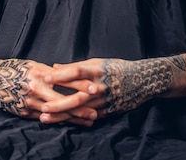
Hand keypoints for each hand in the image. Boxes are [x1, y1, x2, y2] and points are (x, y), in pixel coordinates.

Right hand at [0, 58, 97, 125]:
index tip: (95, 87)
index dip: (81, 84)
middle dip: (80, 107)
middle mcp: (36, 88)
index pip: (64, 79)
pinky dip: (60, 121)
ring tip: (89, 120)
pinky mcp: (25, 112)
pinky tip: (72, 123)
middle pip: (63, 99)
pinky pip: (46, 118)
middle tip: (96, 111)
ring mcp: (30, 102)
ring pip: (56, 112)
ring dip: (74, 117)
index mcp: (40, 73)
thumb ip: (51, 72)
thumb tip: (69, 75)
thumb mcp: (34, 66)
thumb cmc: (16, 69)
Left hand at [42, 57, 185, 120]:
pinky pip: (87, 117)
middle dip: (58, 103)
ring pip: (79, 110)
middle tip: (42, 106)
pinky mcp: (106, 111)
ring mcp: (104, 101)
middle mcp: (100, 87)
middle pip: (76, 96)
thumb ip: (75, 66)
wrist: (143, 81)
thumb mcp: (97, 63)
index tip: (45, 76)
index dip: (61, 75)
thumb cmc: (116, 68)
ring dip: (61, 115)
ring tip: (44, 118)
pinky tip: (59, 123)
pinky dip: (72, 120)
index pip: (76, 72)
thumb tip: (54, 66)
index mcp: (97, 70)